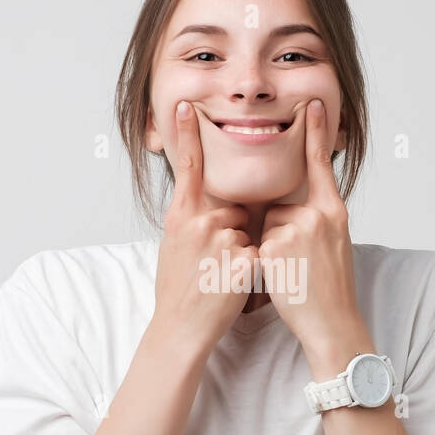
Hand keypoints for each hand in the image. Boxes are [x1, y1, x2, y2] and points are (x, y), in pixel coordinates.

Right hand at [151, 100, 259, 352]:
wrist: (180, 328)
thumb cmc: (177, 290)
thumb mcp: (174, 247)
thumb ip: (191, 221)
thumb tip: (208, 207)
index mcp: (181, 216)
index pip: (187, 168)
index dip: (186, 136)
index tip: (186, 106)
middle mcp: (200, 222)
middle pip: (235, 210)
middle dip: (234, 233)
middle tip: (212, 265)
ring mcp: (221, 241)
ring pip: (249, 234)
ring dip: (243, 254)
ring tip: (219, 279)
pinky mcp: (242, 261)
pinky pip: (259, 254)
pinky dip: (253, 271)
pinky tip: (231, 287)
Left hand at [259, 98, 370, 372]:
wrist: (334, 325)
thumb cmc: (330, 292)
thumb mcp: (334, 247)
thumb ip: (315, 222)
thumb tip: (289, 213)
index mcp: (334, 212)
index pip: (321, 165)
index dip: (317, 133)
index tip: (313, 103)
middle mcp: (319, 215)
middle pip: (278, 208)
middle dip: (278, 234)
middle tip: (301, 266)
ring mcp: (298, 230)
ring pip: (266, 228)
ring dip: (270, 251)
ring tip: (294, 275)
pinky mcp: (278, 247)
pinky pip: (257, 246)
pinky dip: (264, 265)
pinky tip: (284, 281)